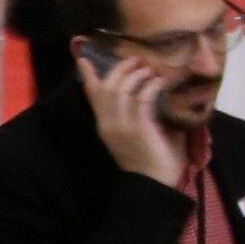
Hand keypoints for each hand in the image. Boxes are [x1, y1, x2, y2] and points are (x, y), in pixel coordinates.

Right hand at [87, 51, 185, 188]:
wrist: (153, 184)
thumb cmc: (151, 162)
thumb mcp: (136, 135)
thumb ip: (137, 116)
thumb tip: (150, 94)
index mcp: (104, 127)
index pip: (92, 97)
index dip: (89, 76)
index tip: (84, 59)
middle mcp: (108, 124)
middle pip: (106, 88)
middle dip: (119, 70)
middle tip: (135, 60)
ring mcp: (122, 126)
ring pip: (121, 89)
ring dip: (136, 75)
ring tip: (149, 69)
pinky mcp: (138, 127)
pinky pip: (142, 98)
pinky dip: (151, 86)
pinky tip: (159, 82)